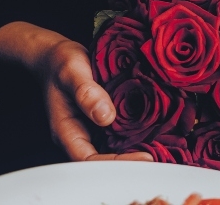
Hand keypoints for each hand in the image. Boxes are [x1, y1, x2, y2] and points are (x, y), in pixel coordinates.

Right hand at [0, 21, 151, 161]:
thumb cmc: (61, 64)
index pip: (89, 158)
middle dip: (130, 160)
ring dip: (134, 149)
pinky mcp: (102, 120)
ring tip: (162, 146)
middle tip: (158, 156)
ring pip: (113, 148)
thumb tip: (106, 117)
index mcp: (66, 130)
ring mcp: (91, 129)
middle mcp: (79, 135)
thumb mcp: (72, 72)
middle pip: (104, 159)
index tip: (143, 157)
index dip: (116, 162)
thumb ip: (86, 94)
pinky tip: (154, 131)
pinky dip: (134, 135)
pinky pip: (118, 133)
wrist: (57, 56)